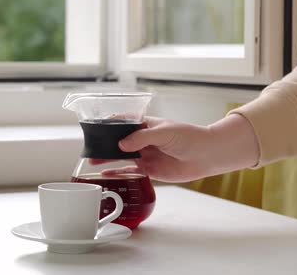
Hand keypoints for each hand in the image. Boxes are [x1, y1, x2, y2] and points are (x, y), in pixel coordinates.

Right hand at [102, 114, 259, 182]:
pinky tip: (106, 174)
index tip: (94, 127)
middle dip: (104, 143)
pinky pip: (130, 171)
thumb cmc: (190, 137)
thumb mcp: (164, 132)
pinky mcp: (150, 169)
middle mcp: (143, 140)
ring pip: (121, 156)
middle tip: (89, 147)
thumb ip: (142, 138)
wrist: (207, 155)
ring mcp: (146, 154)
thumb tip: (121, 144)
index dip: (108, 124)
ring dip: (107, 158)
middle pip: (118, 140)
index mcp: (146, 125)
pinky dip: (117, 172)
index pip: (123, 122)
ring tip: (91, 160)